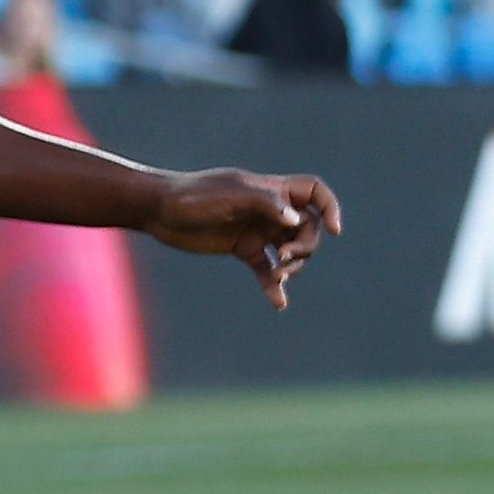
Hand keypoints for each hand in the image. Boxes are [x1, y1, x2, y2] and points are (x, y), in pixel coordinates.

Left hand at [144, 168, 344, 308]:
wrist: (158, 210)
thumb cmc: (193, 196)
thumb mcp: (230, 196)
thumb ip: (264, 203)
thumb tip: (296, 220)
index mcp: (271, 190)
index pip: (314, 192)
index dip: (330, 208)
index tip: (334, 229)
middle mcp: (269, 210)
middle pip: (308, 229)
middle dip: (305, 246)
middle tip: (283, 258)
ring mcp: (256, 230)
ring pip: (291, 250)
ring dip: (292, 266)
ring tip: (278, 276)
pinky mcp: (241, 249)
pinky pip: (265, 269)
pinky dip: (273, 285)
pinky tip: (278, 303)